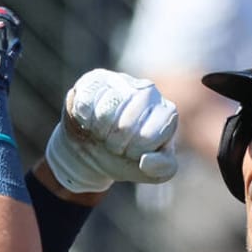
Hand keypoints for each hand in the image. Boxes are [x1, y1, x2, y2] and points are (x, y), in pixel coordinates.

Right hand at [43, 69, 178, 192]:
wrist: (99, 146)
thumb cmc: (130, 157)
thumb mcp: (153, 171)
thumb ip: (162, 168)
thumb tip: (146, 160)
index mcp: (167, 113)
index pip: (147, 137)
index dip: (134, 152)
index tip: (133, 152)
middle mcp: (149, 92)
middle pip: (125, 126)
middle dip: (116, 144)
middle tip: (115, 144)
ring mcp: (123, 82)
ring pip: (105, 113)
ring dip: (99, 132)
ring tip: (103, 133)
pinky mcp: (97, 79)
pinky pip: (86, 102)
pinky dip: (84, 119)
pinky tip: (90, 121)